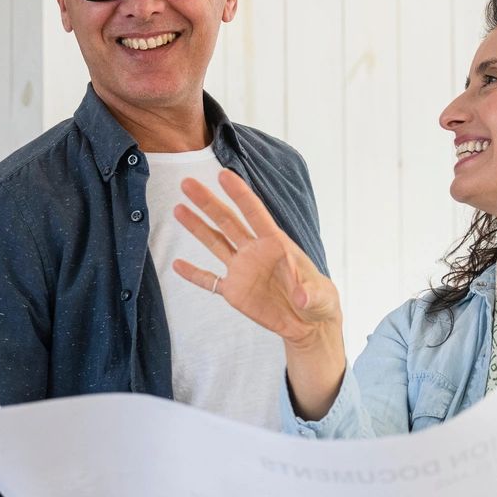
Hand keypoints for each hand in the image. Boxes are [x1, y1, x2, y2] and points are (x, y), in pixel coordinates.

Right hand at [170, 170, 340, 347]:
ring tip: (178, 209)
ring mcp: (242, 270)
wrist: (307, 323)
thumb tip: (302, 296)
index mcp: (276, 244)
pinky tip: (176, 265)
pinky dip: (194, 274)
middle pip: (227, 221)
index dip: (239, 194)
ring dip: (197, 227)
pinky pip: (210, 281)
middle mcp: (255, 251)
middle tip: (187, 183)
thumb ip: (309, 293)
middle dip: (208, 202)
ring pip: (215, 243)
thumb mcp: (320, 297)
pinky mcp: (235, 291)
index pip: (255, 213)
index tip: (223, 174)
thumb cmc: (319, 302)